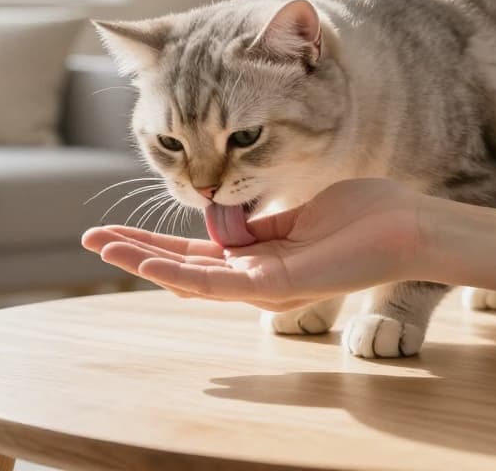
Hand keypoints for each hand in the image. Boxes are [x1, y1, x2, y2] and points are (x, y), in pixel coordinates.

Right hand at [81, 178, 425, 311]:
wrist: (406, 226)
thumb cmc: (364, 213)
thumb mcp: (296, 210)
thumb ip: (259, 220)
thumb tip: (227, 212)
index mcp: (258, 257)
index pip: (194, 254)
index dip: (152, 242)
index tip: (116, 226)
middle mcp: (254, 277)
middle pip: (181, 268)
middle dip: (133, 252)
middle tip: (90, 240)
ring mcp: (260, 285)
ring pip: (187, 278)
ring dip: (139, 262)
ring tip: (99, 247)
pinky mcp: (271, 285)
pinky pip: (213, 282)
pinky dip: (173, 272)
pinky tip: (142, 261)